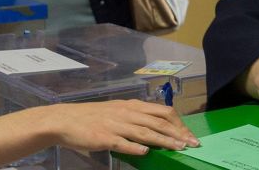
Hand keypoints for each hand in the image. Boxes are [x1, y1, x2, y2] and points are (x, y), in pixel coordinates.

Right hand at [43, 100, 199, 155]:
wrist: (66, 120)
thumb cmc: (94, 117)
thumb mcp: (119, 111)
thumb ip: (137, 117)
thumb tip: (156, 128)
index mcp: (133, 106)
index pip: (163, 112)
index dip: (178, 123)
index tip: (190, 134)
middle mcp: (127, 113)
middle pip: (159, 122)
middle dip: (178, 133)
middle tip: (192, 143)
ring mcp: (116, 125)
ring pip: (146, 132)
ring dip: (164, 141)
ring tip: (179, 148)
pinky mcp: (105, 137)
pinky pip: (123, 143)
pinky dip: (136, 147)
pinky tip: (147, 152)